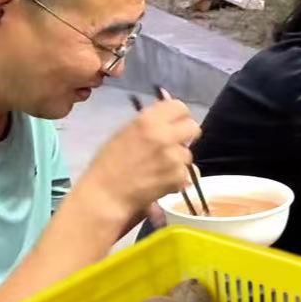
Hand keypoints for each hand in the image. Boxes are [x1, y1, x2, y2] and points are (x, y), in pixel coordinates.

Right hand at [76, 99, 200, 224]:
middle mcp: (164, 136)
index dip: (179, 116)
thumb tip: (169, 110)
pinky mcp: (178, 177)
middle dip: (185, 135)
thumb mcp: (126, 132)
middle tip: (174, 144)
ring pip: (188, 154)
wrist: (106, 194)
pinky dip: (176, 179)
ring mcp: (174, 157)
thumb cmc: (109, 162)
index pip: (180, 107)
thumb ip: (150, 122)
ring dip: (178, 160)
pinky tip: (160, 182)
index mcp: (148, 120)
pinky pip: (186, 174)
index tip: (174, 123)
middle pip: (193, 128)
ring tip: (159, 168)